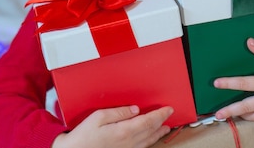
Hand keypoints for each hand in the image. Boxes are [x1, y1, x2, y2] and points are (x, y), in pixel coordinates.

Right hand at [52, 105, 173, 147]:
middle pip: (151, 131)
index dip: (160, 114)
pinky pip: (141, 147)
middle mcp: (128, 142)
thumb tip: (135, 109)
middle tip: (170, 114)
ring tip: (165, 127)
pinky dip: (149, 141)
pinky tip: (150, 138)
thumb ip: (119, 112)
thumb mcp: (99, 117)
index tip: (168, 109)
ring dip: (158, 133)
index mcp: (123, 131)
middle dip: (162, 122)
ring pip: (148, 141)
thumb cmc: (83, 136)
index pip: (148, 121)